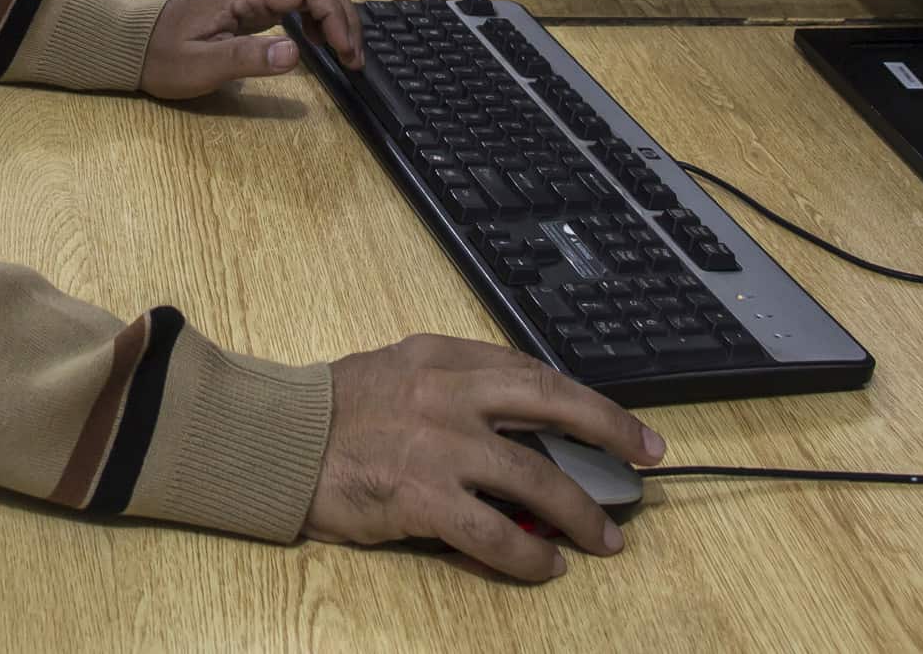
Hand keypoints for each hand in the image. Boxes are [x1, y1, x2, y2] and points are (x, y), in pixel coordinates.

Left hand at [140, 0, 360, 99]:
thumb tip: (296, 53)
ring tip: (345, 52)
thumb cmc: (164, 58)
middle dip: (343, 14)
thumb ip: (248, 58)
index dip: (335, 15)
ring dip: (334, 14)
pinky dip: (318, 16)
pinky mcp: (251, 0)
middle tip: (355, 57)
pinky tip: (319, 42)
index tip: (346, 52)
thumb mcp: (202, 66)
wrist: (133, 45)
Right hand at [310, 335, 662, 580]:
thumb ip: (456, 387)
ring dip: (580, 512)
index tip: (623, 423)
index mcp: (444, 356)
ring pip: (535, 477)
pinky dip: (527, 553)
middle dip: (610, 431)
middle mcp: (449, 392)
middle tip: (647, 458)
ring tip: (604, 538)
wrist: (275, 440)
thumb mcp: (399, 370)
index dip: (588, 399)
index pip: (534, 371)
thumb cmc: (333, 411)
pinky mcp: (421, 496)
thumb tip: (519, 427)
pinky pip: (492, 531)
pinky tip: (545, 566)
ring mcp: (439, 445)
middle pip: (553, 405)